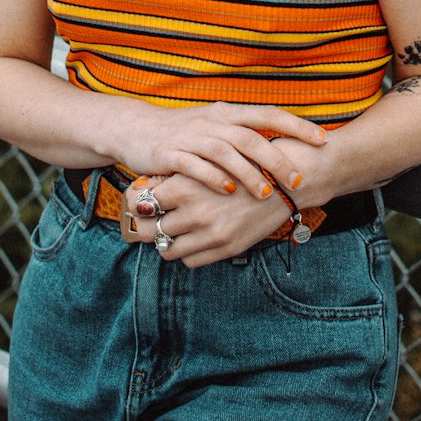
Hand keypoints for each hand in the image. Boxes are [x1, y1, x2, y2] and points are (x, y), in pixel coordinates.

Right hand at [122, 100, 325, 200]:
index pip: (269, 114)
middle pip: (251, 136)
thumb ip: (245, 134)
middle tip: (298, 179)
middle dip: (276, 158)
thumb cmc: (184, 133)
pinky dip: (213, 177)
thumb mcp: (216, 127)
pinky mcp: (170, 153)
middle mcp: (213, 121)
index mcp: (228, 113)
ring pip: (225, 151)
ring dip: (248, 172)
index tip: (323, 140)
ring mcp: (191, 136)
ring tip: (266, 192)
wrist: (136, 129)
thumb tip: (284, 146)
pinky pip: (195, 165)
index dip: (297, 125)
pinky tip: (227, 191)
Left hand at [124, 173, 292, 267]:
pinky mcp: (226, 248)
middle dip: (143, 225)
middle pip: (147, 231)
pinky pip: (191, 260)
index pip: (141, 204)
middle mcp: (195, 214)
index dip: (135, 202)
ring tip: (171, 226)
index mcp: (186, 187)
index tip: (138, 200)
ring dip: (165, 239)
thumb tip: (145, 188)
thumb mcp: (205, 160)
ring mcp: (211, 235)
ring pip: (166, 249)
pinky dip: (186, 249)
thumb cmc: (243, 161)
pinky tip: (193, 235)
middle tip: (147, 219)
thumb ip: (174, 174)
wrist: (285, 179)